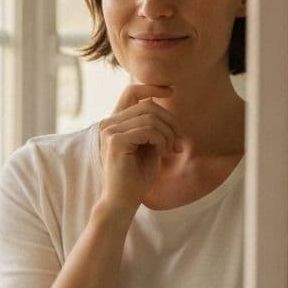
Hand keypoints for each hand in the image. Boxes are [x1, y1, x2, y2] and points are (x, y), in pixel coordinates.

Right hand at [96, 84, 181, 209]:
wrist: (123, 201)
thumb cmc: (137, 176)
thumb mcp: (149, 145)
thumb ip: (152, 126)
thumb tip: (165, 105)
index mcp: (115, 122)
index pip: (131, 91)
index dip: (152, 86)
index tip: (171, 91)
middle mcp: (109, 123)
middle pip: (148, 105)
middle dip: (170, 121)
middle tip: (178, 143)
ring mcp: (110, 130)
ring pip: (150, 117)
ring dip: (169, 134)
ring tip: (172, 150)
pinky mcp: (115, 141)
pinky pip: (148, 130)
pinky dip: (162, 140)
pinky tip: (163, 153)